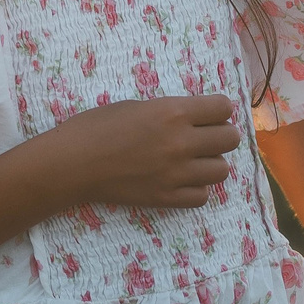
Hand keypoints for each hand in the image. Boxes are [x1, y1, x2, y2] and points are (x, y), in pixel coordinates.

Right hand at [48, 96, 239, 208]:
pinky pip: (202, 196)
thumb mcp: (136, 105)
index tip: (210, 113)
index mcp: (173, 112)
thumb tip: (193, 119)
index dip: (219, 109)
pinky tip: (182, 180)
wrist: (73, 163)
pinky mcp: (167, 198)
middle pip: (230, 139)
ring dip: (211, 163)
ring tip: (194, 161)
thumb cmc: (96, 126)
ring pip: (222, 170)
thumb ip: (169, 112)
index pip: (223, 108)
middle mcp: (182, 142)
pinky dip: (197, 188)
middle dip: (221, 135)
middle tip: (205, 137)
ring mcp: (176, 173)